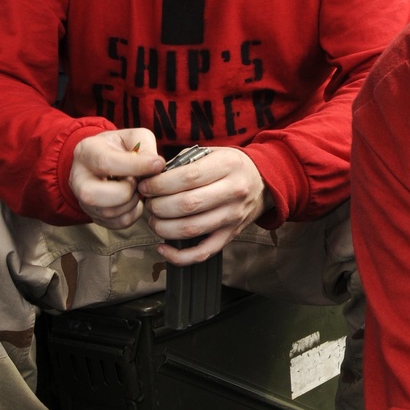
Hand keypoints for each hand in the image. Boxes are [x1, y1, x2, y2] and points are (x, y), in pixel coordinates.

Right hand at [69, 128, 163, 228]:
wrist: (105, 160)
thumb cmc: (121, 147)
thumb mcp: (134, 137)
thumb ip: (146, 146)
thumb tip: (157, 165)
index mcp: (86, 152)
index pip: (106, 163)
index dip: (135, 166)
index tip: (157, 165)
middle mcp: (78, 178)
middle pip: (95, 195)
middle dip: (126, 191)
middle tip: (137, 181)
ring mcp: (83, 200)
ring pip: (109, 212)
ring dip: (132, 202)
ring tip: (136, 188)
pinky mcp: (95, 216)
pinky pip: (118, 223)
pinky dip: (133, 213)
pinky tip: (134, 199)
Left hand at [137, 145, 267, 262]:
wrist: (264, 182)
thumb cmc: (230, 166)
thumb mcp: (213, 152)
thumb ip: (184, 162)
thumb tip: (152, 177)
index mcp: (227, 166)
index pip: (187, 177)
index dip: (160, 184)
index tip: (146, 185)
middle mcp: (233, 192)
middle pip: (187, 204)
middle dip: (159, 206)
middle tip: (149, 203)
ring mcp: (233, 216)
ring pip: (191, 229)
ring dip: (164, 228)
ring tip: (153, 220)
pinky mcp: (231, 235)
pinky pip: (203, 252)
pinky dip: (179, 256)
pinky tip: (163, 248)